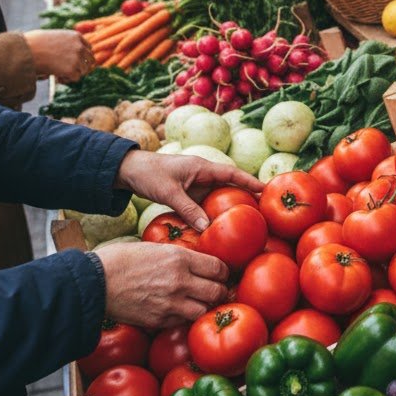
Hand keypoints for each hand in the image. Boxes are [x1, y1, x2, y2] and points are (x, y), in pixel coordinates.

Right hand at [24, 29, 95, 81]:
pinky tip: (57, 77)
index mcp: (76, 36)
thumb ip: (65, 44)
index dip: (83, 57)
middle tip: (70, 71)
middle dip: (82, 67)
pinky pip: (76, 78)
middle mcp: (80, 46)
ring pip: (84, 70)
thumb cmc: (34, 43)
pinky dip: (68, 79)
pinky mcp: (72, 69)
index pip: (88, 48)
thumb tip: (67, 56)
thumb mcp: (54, 37)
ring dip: (74, 74)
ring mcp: (77, 58)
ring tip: (60, 74)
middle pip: (90, 60)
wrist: (27, 49)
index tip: (75, 62)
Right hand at [95, 242, 229, 326]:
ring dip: (204, 307)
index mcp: (180, 258)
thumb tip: (195, 263)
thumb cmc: (120, 259)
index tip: (222, 274)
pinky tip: (179, 311)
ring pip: (204, 311)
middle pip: (217, 291)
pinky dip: (185, 318)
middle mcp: (180, 281)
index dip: (224, 272)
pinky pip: (183, 322)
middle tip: (217, 291)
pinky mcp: (159, 320)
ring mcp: (170, 303)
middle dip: (220, 291)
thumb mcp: (155, 247)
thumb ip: (178, 257)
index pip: (218, 268)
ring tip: (200, 303)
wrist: (94, 282)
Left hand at [116, 150, 263, 231]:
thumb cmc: (149, 175)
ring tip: (247, 221)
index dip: (250, 181)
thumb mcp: (169, 192)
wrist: (129, 171)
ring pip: (219, 196)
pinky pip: (206, 204)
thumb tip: (206, 227)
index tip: (266, 189)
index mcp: (202, 168)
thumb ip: (188, 209)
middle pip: (230, 185)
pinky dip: (214, 213)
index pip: (232, 174)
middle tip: (263, 210)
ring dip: (231, 206)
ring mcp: (197, 185)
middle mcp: (203, 175)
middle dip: (246, 195)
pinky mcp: (189, 194)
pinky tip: (220, 226)